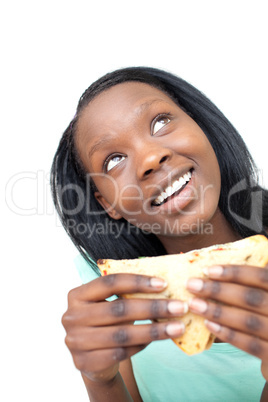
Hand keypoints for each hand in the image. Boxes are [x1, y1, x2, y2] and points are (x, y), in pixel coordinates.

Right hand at [62, 273, 185, 382]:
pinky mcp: (83, 362)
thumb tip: (164, 285)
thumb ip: (127, 293)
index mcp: (77, 295)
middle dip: (153, 307)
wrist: (92, 358)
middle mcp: (71, 316)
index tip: (164, 284)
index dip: (138, 281)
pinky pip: (121, 353)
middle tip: (180, 307)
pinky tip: (158, 340)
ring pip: (122, 334)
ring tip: (178, 327)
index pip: (109, 282)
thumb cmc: (106, 322)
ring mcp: (75, 341)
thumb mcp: (110, 303)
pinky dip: (142, 346)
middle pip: (119, 309)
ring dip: (155, 330)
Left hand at [186, 264, 267, 380]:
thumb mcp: (261, 295)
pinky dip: (228, 334)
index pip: (261, 276)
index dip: (235, 272)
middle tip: (191, 285)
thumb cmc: (264, 315)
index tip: (207, 270)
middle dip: (218, 290)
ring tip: (194, 304)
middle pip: (252, 298)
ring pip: (249, 321)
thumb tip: (211, 270)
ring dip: (218, 312)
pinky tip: (208, 325)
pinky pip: (251, 344)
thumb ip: (247, 284)